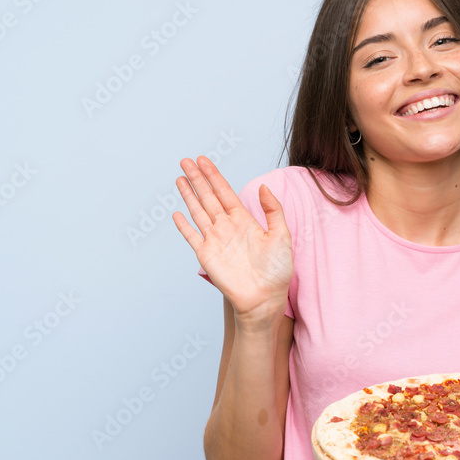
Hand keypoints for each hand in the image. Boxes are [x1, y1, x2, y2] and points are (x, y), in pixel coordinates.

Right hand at [172, 156, 292, 324]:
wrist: (265, 298)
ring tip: (180, 178)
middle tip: (186, 160)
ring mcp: (215, 240)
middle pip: (208, 197)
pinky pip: (192, 237)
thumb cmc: (277, 271)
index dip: (214, 175)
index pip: (225, 192)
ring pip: (198, 212)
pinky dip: (184, 226)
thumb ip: (273, 210)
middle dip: (197, 178)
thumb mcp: (281, 236)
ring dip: (188, 195)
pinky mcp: (206, 256)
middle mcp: (227, 227)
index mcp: (244, 220)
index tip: (204, 160)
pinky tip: (177, 213)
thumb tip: (263, 187)